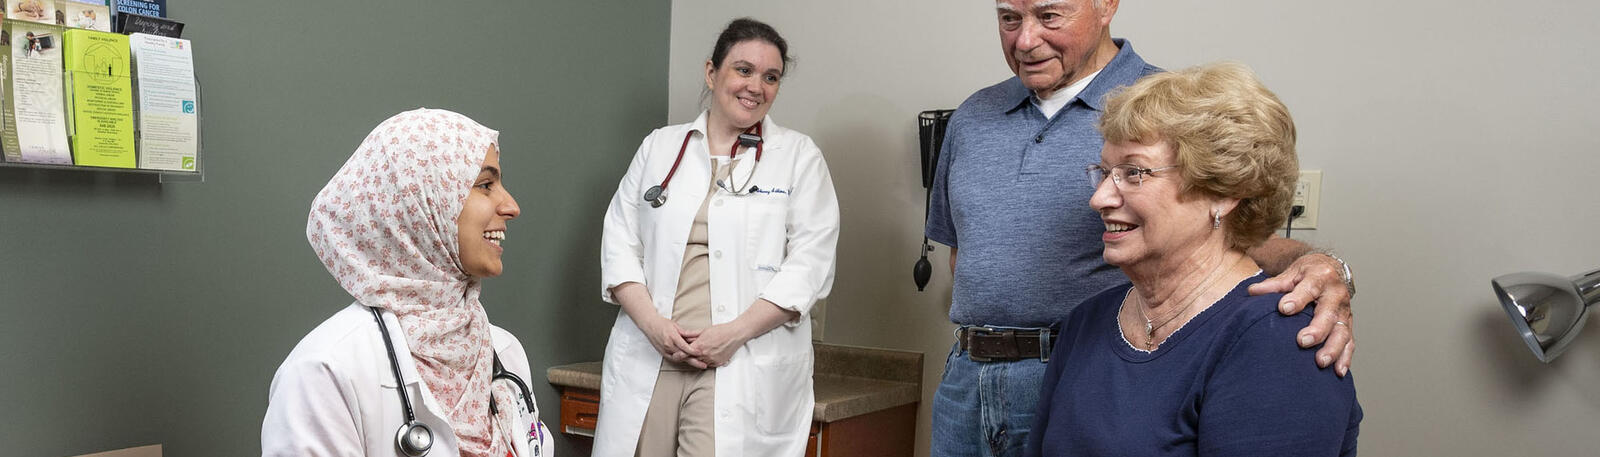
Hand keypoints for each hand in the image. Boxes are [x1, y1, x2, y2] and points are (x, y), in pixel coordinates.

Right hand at [639, 315, 702, 364]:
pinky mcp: (664, 354)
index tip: (700, 353)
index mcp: (672, 337)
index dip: (693, 351)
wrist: (650, 325)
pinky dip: (682, 361)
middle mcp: (668, 345)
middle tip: (703, 365)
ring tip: (699, 365)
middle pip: (683, 356)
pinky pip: (674, 359)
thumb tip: (696, 336)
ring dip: (689, 362)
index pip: (684, 347)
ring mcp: (665, 351)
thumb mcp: (675, 326)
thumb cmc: (662, 324)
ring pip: (679, 359)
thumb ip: (686, 333)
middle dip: (694, 361)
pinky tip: (689, 362)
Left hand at [684, 322, 750, 368]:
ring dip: (697, 359)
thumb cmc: (721, 331)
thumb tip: (683, 336)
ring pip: (699, 363)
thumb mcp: (703, 330)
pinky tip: (707, 355)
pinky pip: (708, 364)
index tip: (677, 354)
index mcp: (699, 346)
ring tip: (700, 353)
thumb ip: (691, 335)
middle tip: (686, 354)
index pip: (683, 354)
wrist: (734, 335)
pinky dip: (706, 361)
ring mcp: (711, 360)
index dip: (678, 355)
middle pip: (691, 360)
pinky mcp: (717, 363)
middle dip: (688, 357)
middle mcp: (704, 355)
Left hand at [1248, 252, 1354, 376]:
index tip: (1284, 309)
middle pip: (1329, 314)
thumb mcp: (1291, 273)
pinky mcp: (1348, 325)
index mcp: (1320, 277)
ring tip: (1320, 362)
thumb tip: (1252, 292)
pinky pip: (1349, 342)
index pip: (1309, 288)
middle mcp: (1336, 294)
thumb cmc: (1308, 273)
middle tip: (1302, 341)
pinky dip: (1345, 358)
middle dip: (1317, 329)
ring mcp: (1344, 311)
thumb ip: (1274, 285)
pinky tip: (1338, 371)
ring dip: (1332, 348)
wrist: (1331, 270)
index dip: (1298, 299)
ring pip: (1342, 331)